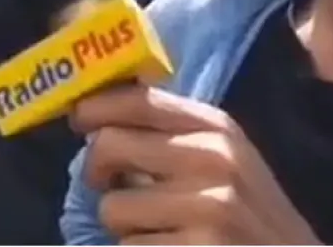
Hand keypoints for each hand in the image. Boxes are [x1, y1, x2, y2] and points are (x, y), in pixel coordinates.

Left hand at [71, 83, 316, 244]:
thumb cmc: (252, 217)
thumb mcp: (228, 162)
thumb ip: (176, 137)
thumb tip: (102, 117)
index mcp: (219, 129)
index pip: (139, 100)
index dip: (96, 107)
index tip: (79, 121)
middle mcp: (214, 160)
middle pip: (109, 145)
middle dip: (97, 171)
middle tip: (107, 187)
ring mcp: (207, 209)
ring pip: (112, 209)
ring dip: (124, 228)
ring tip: (158, 233)